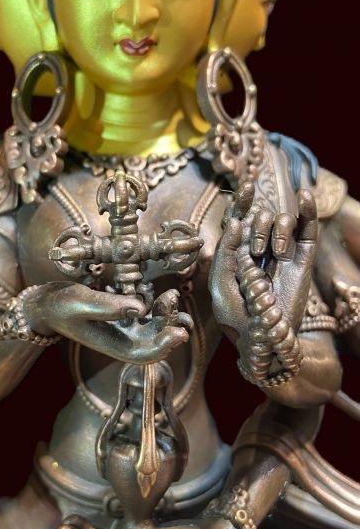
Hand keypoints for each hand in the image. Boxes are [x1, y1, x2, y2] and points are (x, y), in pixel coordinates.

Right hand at [23, 281, 190, 364]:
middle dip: (170, 327)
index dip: (164, 346)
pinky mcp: (126, 318)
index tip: (178, 332)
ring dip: (168, 317)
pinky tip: (165, 296)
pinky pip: (150, 317)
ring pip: (155, 330)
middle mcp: (122, 341)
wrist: (48, 304)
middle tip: (175, 306)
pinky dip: (160, 308)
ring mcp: (126, 330)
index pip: (144, 355)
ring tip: (172, 297)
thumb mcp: (81, 302)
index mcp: (111, 345)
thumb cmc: (60, 305)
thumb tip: (141, 307)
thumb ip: (109, 306)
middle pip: (155, 343)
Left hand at [209, 182, 316, 382]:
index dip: (243, 201)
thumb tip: (238, 221)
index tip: (246, 188)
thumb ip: (225, 252)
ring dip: (276, 229)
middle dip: (258, 226)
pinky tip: (305, 196)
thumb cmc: (236, 317)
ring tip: (274, 254)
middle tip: (256, 252)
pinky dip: (308, 211)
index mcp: (235, 252)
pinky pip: (307, 230)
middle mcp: (259, 249)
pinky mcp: (302, 260)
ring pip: (282, 221)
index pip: (239, 219)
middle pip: (260, 217)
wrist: (264, 340)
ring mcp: (282, 253)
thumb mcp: (220, 284)